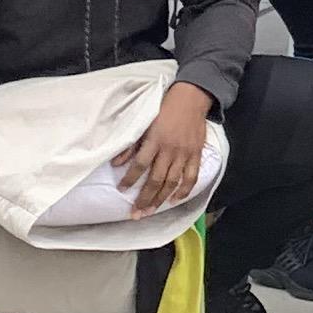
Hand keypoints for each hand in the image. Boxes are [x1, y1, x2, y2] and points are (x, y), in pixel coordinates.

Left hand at [115, 80, 212, 213]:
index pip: (140, 165)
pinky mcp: (196, 154)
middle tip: (135, 214)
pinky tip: (175, 199)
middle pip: (156, 179)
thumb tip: (116, 164)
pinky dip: (184, 190)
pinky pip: (191, 176)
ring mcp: (185, 153)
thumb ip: (131, 144)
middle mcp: (170, 149)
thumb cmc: (164, 109)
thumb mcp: (144, 122)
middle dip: (144, 199)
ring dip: (160, 199)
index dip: (130, 179)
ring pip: (172, 182)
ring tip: (150, 211)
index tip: (121, 190)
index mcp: (155, 140)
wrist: (192, 98)